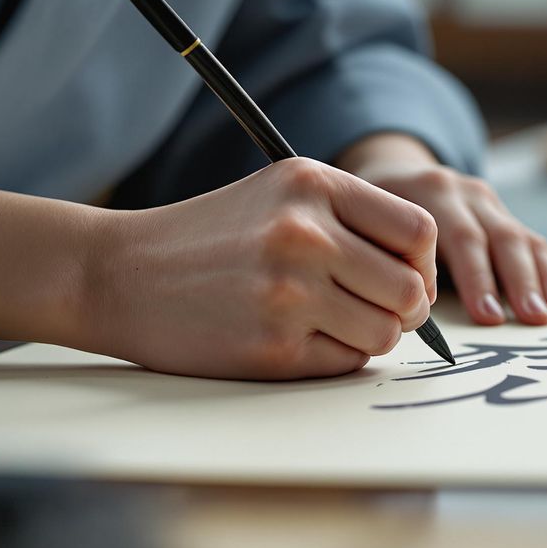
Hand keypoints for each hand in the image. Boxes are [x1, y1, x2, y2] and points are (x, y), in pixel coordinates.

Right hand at [80, 158, 437, 379]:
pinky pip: (345, 362)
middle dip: (405, 309)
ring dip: (371, 336)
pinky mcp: (273, 347)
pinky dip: (333, 357)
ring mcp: (289, 293)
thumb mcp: (279, 194)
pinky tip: (296, 338)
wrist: (121, 274)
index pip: (419, 231)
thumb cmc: (208, 237)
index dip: (424, 264)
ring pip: (386, 333)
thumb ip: (351, 218)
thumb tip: (426, 277)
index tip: (408, 278)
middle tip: (377, 311)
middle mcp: (306, 233)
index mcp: (312, 184)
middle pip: (411, 290)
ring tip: (332, 323)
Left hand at [336, 134, 546, 325]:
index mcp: (433, 193)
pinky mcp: (508, 219)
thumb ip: (392, 257)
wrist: (394, 172)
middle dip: (521, 282)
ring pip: (527, 241)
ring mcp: (493, 205)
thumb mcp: (372, 224)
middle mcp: (469, 194)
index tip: (487, 317)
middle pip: (502, 237)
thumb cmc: (373, 216)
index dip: (476, 278)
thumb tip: (416, 309)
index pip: (461, 236)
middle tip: (535, 318)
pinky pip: (542, 245)